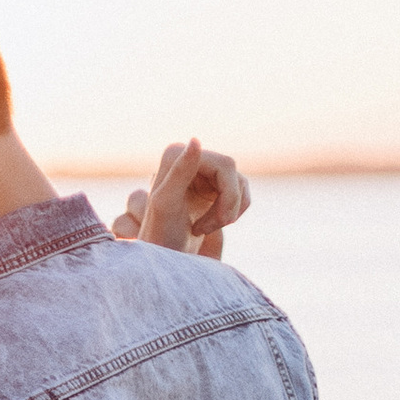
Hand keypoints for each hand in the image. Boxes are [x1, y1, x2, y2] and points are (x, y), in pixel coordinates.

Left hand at [117, 139, 250, 256]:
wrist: (162, 259)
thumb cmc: (159, 235)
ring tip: (203, 230)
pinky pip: (240, 194)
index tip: (217, 220)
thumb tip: (196, 139)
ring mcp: (202, 173)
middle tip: (209, 229)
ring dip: (228, 212)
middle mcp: (188, 158)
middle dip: (228, 205)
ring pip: (239, 185)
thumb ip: (180, 171)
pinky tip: (210, 227)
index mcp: (175, 155)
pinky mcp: (213, 188)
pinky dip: (232, 213)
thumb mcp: (167, 203)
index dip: (228, 194)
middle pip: (233, 175)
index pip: (225, 165)